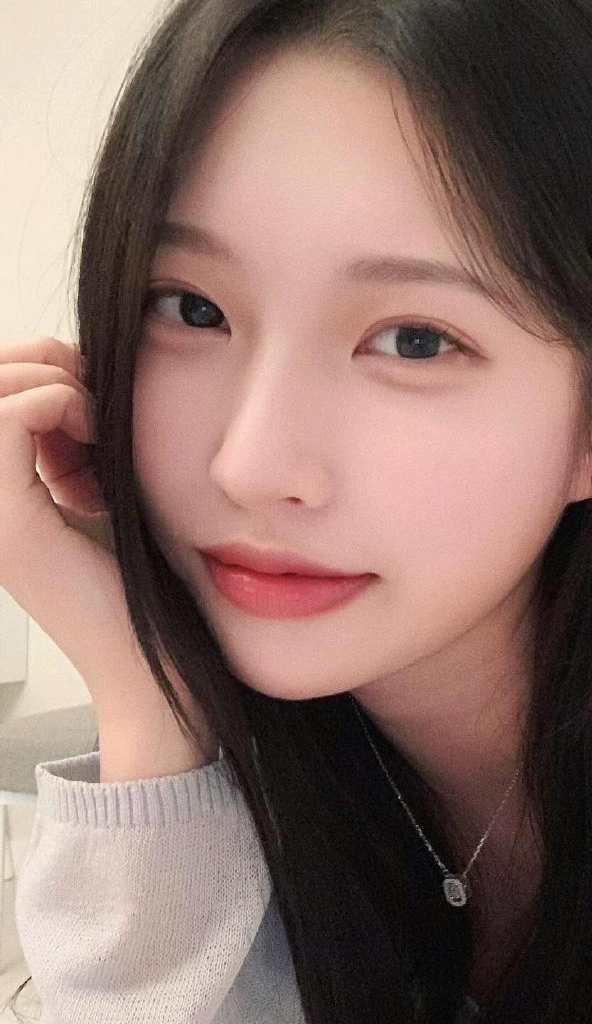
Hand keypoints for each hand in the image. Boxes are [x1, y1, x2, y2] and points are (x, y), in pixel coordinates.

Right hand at [0, 336, 184, 715]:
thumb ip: (77, 445)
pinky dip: (58, 403)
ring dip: (54, 384)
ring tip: (96, 421)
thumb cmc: (137, 580)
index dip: (41, 369)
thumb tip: (77, 377)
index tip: (97, 397)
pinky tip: (95, 434)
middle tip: (97, 396)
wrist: (146, 658)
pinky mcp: (9, 520)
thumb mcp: (100, 491)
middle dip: (44, 365)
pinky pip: (9, 418)